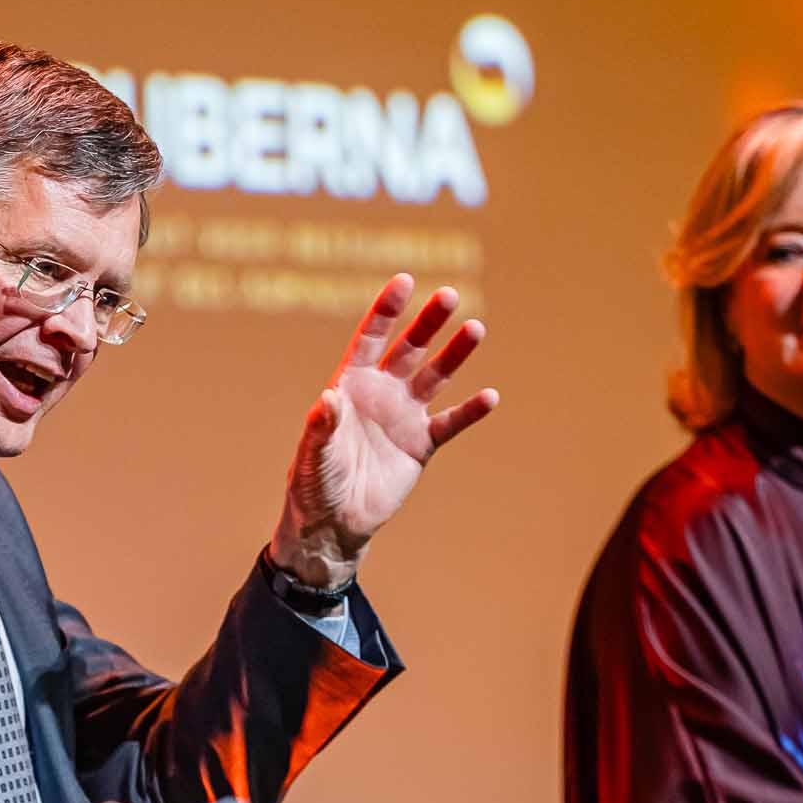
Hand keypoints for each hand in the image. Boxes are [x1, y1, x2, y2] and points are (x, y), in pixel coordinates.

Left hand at [269, 274, 499, 587]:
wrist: (334, 522)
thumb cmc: (314, 482)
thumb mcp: (313, 453)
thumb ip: (322, 425)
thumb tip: (328, 398)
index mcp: (351, 385)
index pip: (370, 338)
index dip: (387, 310)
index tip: (405, 281)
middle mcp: (381, 393)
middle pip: (409, 349)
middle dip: (428, 322)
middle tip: (450, 295)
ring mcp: (404, 417)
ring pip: (435, 377)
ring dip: (455, 354)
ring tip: (476, 329)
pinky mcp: (421, 445)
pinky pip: (450, 423)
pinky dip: (470, 411)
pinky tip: (489, 396)